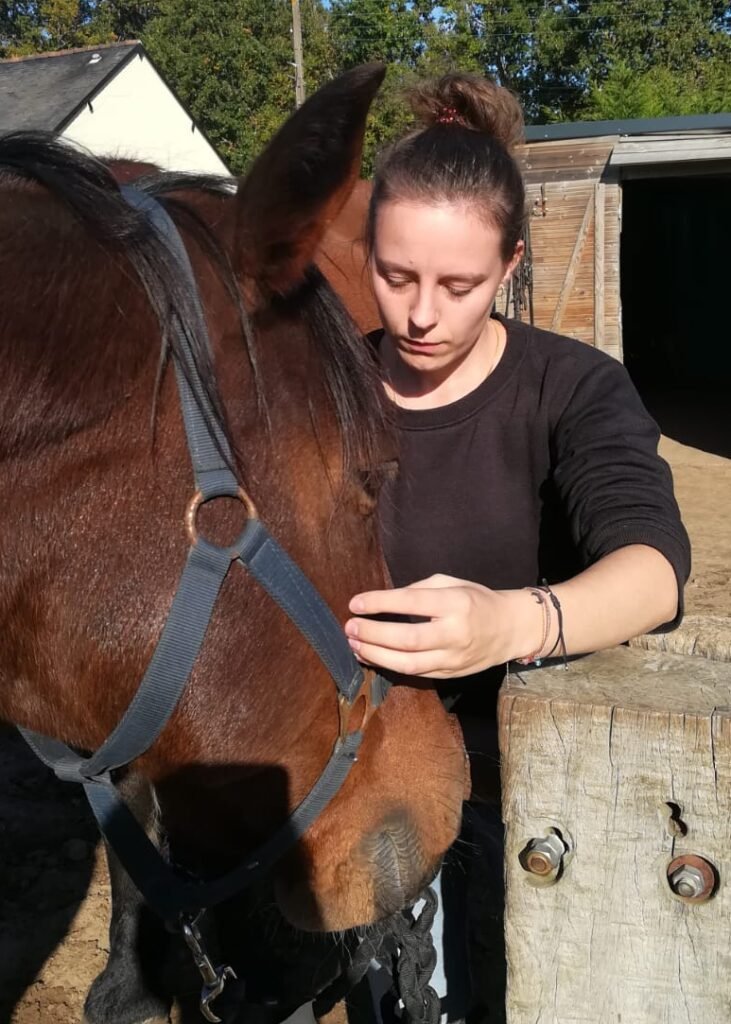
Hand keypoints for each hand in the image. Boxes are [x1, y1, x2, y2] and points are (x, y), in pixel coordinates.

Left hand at [345, 574, 525, 678]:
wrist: (509, 628)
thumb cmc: (476, 600)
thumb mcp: (451, 583)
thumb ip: (418, 589)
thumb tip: (383, 601)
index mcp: (455, 603)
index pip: (411, 602)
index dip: (380, 603)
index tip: (356, 603)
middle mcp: (455, 633)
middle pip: (407, 639)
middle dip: (373, 634)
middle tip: (350, 627)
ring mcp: (453, 657)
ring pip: (408, 664)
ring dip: (376, 656)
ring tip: (354, 646)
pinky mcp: (450, 674)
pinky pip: (415, 673)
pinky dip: (389, 665)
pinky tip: (372, 656)